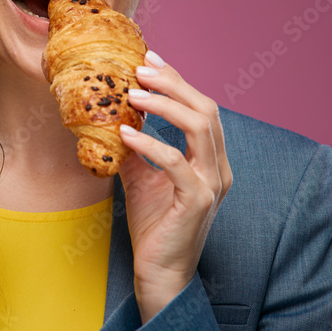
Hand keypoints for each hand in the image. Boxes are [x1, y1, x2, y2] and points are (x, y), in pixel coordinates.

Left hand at [117, 49, 231, 323]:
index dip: (177, 80)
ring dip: (164, 105)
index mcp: (211, 160)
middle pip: (206, 109)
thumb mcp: (141, 178)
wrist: (159, 270)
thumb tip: (113, 118)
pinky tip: (126, 134)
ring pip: (199, 127)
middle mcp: (218, 168)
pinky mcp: (197, 200)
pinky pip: (175, 162)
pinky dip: (150, 143)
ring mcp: (212, 183)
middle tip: (140, 68)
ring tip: (133, 94)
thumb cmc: (154, 225)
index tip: (150, 59)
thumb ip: (136, 149)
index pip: (201, 108)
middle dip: (173, 84)